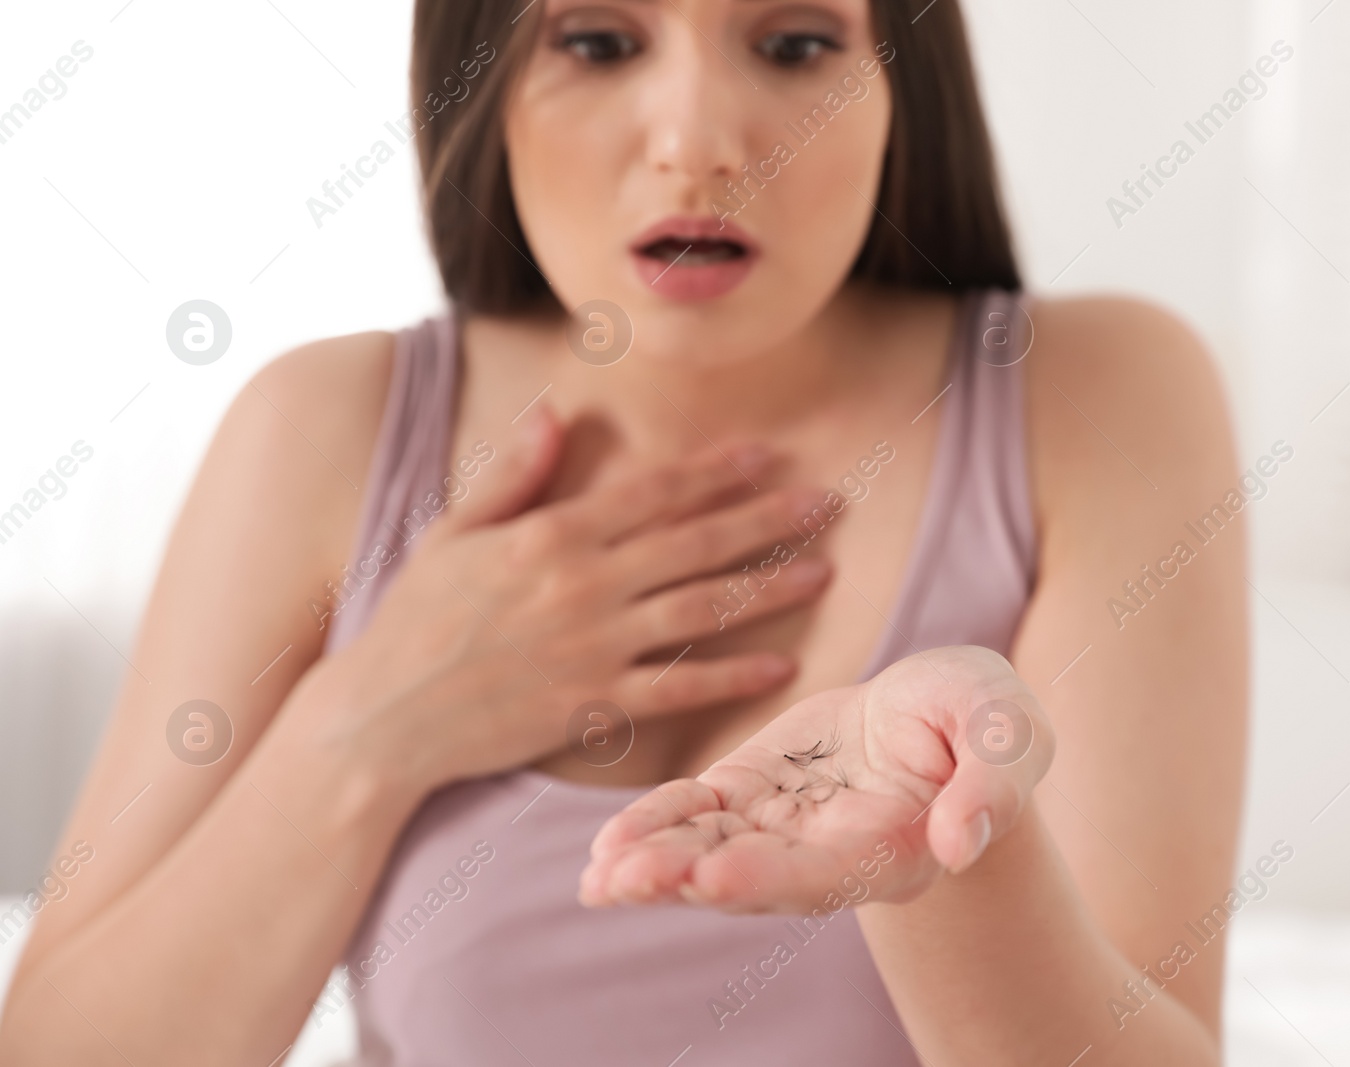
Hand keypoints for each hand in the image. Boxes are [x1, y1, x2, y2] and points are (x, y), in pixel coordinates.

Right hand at [279, 407, 834, 795]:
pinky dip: (733, 678)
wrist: (384, 716)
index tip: (767, 454)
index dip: (716, 472)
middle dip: (767, 519)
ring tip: (823, 570)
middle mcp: (583, 586)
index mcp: (551, 535)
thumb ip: (511, 474)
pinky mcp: (595, 707)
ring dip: (768, 588)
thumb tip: (553, 410)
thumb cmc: (416, 619)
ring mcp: (594, 649)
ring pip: (701, 610)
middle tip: (827, 504)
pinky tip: (781, 665)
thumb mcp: (452, 532)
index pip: (653, 493)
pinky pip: (680, 690)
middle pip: (695, 544)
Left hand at [578, 645, 1053, 911]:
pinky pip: (696, 812)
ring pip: (711, 850)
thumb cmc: (985, 720)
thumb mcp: (1008, 732)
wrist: (943, 709)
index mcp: (893, 847)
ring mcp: (784, 825)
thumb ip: (992, 784)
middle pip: (752, 877)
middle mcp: (829, 854)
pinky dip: (653, 825)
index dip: (769, 876)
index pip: (826, 873)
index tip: (714, 875)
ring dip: (654, 863)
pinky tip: (605, 847)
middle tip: (625, 880)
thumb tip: (961, 841)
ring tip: (600, 874)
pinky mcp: (751, 788)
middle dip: (686, 878)